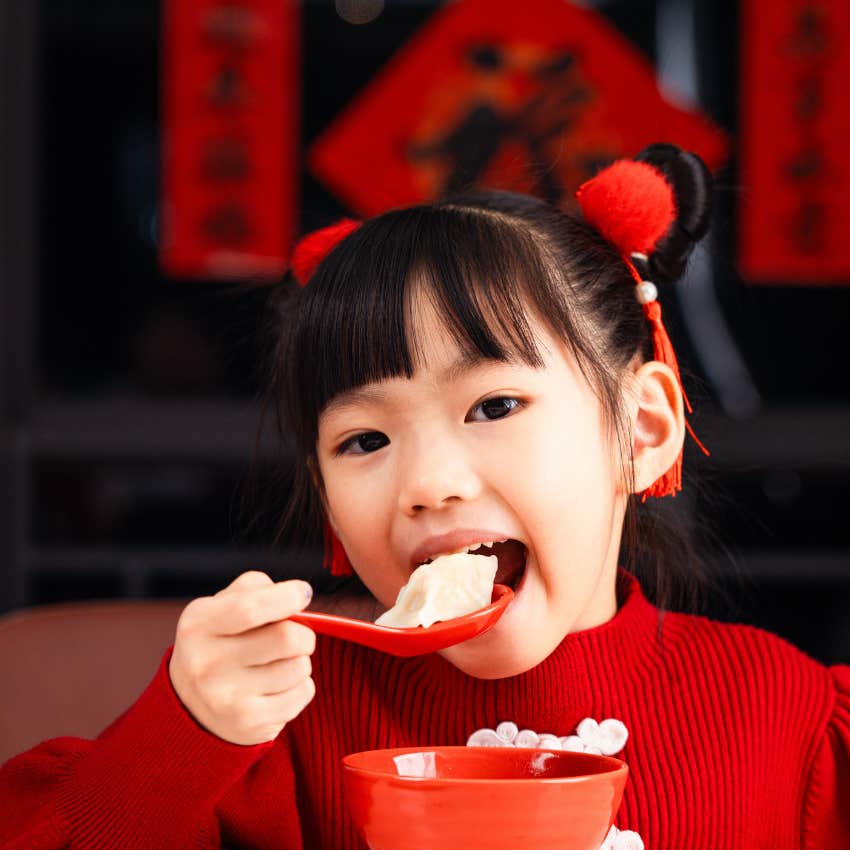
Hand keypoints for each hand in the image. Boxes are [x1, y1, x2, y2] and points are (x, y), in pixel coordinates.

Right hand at [169, 571, 315, 744]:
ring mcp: (226, 699)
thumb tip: (298, 596)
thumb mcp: (223, 604)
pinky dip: (302, 684)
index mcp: (198, 625)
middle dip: (304, 633)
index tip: (302, 592)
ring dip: (301, 660)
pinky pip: (304, 692)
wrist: (192, 704)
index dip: (286, 597)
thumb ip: (256, 588)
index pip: (250, 608)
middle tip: (298, 635)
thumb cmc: (221, 639)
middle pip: (286, 639)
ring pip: (299, 667)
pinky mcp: (249, 724)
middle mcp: (206, 664)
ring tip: (281, 662)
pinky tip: (279, 685)